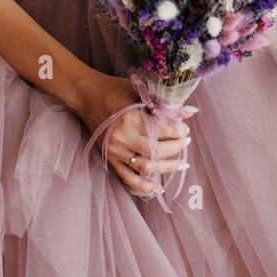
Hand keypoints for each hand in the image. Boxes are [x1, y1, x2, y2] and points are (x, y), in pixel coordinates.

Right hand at [74, 70, 192, 199]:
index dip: (178, 131)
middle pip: (156, 151)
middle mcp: (123, 137)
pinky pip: (127, 178)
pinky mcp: (110, 157)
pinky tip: (157, 187)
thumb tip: (190, 111)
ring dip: (166, 168)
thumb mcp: (138, 90)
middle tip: (186, 143)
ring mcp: (115, 150)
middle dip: (176, 149)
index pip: (162, 130)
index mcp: (131, 118)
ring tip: (181, 165)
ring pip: (145, 167)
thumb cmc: (113, 89)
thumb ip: (164, 102)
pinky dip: (143, 186)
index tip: (185, 129)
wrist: (85, 94)